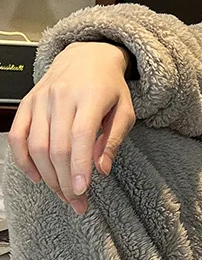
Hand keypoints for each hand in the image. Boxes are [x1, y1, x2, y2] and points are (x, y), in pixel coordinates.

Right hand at [8, 41, 135, 214]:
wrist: (87, 57)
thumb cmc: (110, 88)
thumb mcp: (125, 110)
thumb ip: (114, 140)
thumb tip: (102, 170)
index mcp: (90, 97)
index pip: (80, 137)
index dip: (78, 167)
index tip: (81, 191)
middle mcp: (62, 97)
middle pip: (57, 147)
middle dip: (65, 180)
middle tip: (76, 202)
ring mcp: (41, 99)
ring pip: (36, 146)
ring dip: (48, 176)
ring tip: (63, 194)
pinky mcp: (27, 103)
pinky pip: (17, 135)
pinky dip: (22, 160)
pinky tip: (36, 177)